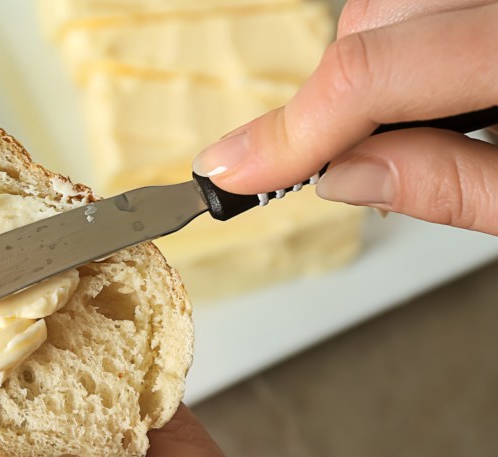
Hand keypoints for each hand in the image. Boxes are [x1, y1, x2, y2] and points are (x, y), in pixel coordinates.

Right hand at [192, 0, 497, 234]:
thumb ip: (455, 188)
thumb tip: (347, 180)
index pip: (369, 76)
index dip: (289, 131)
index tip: (234, 173)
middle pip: (370, 24)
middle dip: (336, 100)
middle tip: (349, 165)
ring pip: (384, 3)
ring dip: (367, 66)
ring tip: (406, 127)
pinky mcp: (480, 0)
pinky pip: (417, 2)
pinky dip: (400, 42)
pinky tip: (429, 89)